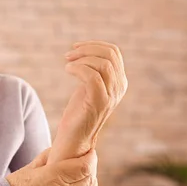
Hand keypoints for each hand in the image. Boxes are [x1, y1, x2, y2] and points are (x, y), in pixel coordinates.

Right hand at [6, 147, 107, 185]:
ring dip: (93, 185)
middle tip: (88, 163)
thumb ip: (49, 157)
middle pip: (89, 179)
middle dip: (92, 169)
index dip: (91, 158)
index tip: (90, 153)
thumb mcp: (31, 167)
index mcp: (54, 175)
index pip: (84, 166)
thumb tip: (62, 149)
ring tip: (90, 178)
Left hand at [47, 40, 127, 163]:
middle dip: (87, 49)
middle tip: (68, 55)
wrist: (73, 140)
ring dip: (81, 58)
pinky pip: (93, 77)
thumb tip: (85, 50)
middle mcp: (119, 88)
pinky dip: (78, 69)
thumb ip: (92, 71)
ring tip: (67, 63)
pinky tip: (67, 71)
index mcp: (119, 82)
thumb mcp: (86, 88)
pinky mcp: (99, 103)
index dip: (93, 45)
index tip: (75, 48)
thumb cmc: (77, 114)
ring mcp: (111, 96)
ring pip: (103, 64)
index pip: (114, 52)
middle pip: (110, 55)